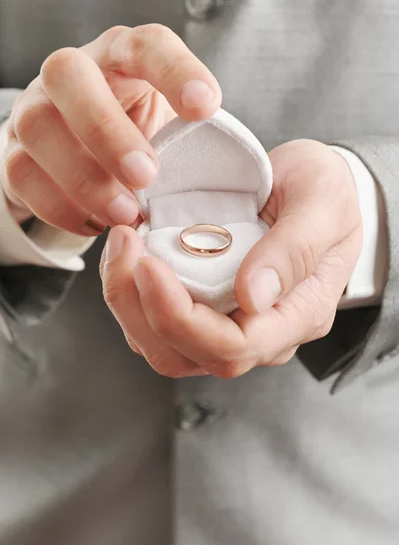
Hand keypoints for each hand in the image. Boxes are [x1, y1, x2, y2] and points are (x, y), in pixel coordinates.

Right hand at [0, 25, 220, 231]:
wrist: (83, 149)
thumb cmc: (138, 134)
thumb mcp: (168, 125)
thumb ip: (188, 140)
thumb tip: (222, 180)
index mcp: (122, 57)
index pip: (147, 45)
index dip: (176, 71)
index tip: (205, 106)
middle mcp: (72, 73)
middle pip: (70, 75)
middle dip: (107, 130)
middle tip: (146, 176)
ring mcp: (36, 109)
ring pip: (37, 127)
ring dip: (82, 177)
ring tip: (123, 213)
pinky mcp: (16, 151)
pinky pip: (22, 175)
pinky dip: (60, 207)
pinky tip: (96, 224)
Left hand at [101, 140, 361, 377]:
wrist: (312, 189)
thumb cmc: (325, 192)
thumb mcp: (323, 203)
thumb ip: (294, 249)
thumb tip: (253, 297)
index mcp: (296, 316)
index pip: (233, 348)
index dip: (180, 317)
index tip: (149, 263)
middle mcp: (260, 334)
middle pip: (186, 355)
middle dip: (139, 307)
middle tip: (124, 243)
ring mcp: (229, 324)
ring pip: (162, 345)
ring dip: (127, 301)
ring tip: (122, 243)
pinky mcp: (205, 309)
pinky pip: (155, 322)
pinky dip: (130, 291)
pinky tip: (131, 251)